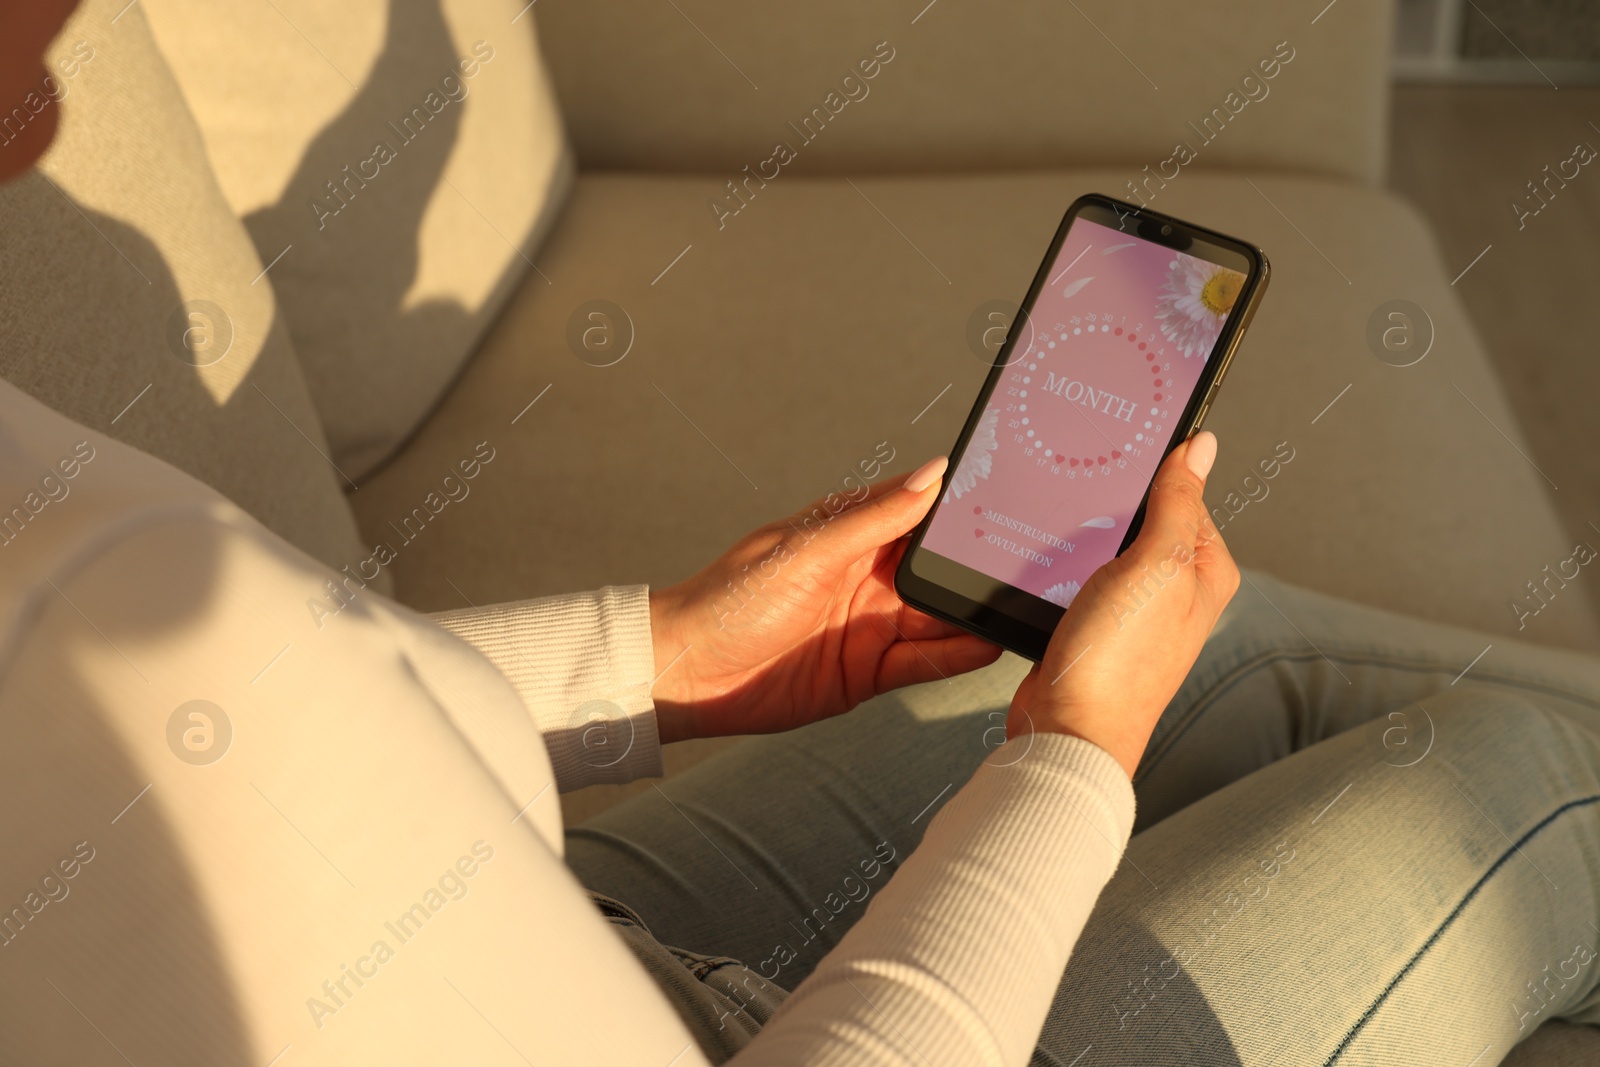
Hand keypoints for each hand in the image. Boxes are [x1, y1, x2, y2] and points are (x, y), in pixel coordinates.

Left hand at [648, 458, 1002, 742]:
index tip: (1013, 497)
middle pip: (940, 568)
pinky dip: (958, 655)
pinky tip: (990, 644)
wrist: (687, 674)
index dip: (964, 507)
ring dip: (976, 611)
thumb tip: (932, 473)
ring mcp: (871, 625)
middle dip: (980, 565)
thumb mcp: (806, 550)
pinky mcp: (868, 671)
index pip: (921, 513)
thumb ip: (874, 517)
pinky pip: (925, 661)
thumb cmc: (729, 599)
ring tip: (1023, 604)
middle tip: (1033, 561)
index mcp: (851, 534)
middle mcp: (868, 577)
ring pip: (940, 615)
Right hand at [1006, 431, 1239, 776]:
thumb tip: (1200, 446)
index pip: (1185, 495)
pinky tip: (1050, 571)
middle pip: (1143, 520)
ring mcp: (1139, 612)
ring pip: (1108, 548)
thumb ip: (1178, 502)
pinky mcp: (1100, 627)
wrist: (1069, 729)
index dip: (1151, 475)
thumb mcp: (1155, 565)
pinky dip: (1065, 569)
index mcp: (1207, 572)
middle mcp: (1179, 592)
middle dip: (1111, 511)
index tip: (1117, 461)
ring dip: (1082, 541)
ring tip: (1066, 546)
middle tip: (1084, 507)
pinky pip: (1082, 578)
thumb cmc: (1118, 661)